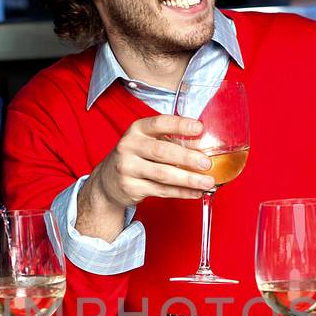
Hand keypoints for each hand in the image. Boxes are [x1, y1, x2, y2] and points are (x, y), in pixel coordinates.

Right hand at [83, 114, 214, 212]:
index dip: (180, 125)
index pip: (159, 123)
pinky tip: (196, 192)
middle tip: (207, 163)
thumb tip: (204, 146)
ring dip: (188, 179)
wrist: (108, 181)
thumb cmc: (136, 156)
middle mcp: (129, 147)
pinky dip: (181, 192)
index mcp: (136, 130)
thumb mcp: (149, 142)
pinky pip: (161, 191)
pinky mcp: (131, 188)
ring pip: (163, 174)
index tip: (199, 128)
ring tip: (208, 182)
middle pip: (162, 151)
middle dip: (187, 157)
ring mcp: (128, 169)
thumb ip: (173, 141)